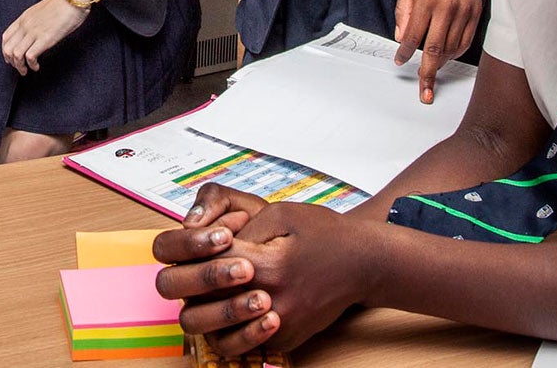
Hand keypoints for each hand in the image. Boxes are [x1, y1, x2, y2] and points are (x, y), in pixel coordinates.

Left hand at [1, 0, 90, 75]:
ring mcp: (34, 32)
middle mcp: (26, 25)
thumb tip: (37, 32)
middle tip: (19, 68)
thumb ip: (36, 21)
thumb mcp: (43, 11)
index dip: (5, 50)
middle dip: (11, 62)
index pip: (6, 37)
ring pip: (16, 54)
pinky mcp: (45, 39)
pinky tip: (37, 66)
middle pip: (7, 48)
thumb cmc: (64, 2)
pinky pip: (29, 56)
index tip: (10, 58)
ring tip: (26, 70)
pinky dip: (31, 65)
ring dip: (19, 66)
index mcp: (24, 17)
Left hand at [154, 187, 364, 354]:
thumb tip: (207, 242)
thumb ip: (239, 227)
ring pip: (217, 331)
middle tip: (194, 267)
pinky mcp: (284, 340)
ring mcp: (279, 327)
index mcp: (269, 266)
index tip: (200, 241)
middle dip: (194, 282)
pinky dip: (230, 326)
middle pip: (207, 301)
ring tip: (209, 289)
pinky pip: (241, 342)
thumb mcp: (279, 214)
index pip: (210, 263)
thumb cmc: (322, 233)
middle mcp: (273, 302)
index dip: (197, 249)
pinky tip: (231, 303)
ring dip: (207, 310)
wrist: (362, 264)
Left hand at [393, 0, 481, 102]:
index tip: (400, 61)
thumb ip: (403, 10)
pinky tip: (446, 57)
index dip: (405, 52)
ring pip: (451, 48)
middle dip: (427, 73)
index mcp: (427, 0)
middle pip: (435, 50)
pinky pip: (466, 41)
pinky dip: (455, 53)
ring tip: (431, 72)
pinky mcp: (476, 14)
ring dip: (440, 64)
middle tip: (424, 91)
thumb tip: (401, 37)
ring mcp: (464, 12)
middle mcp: (447, 8)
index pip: (414, 35)